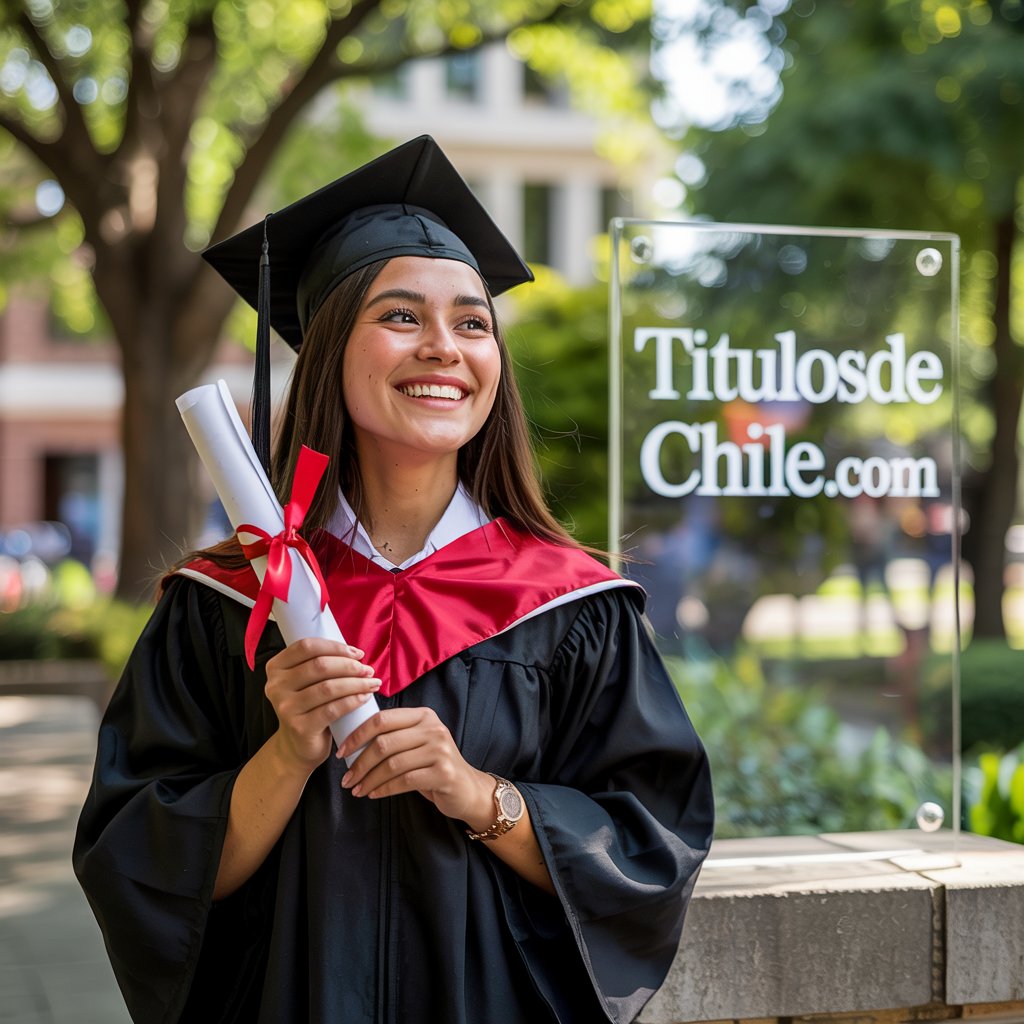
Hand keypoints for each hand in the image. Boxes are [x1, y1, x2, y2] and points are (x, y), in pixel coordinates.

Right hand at [264, 638, 380, 773]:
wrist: (299, 746)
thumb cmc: (310, 706)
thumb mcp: (307, 681)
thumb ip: (320, 663)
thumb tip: (356, 653)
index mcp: (276, 667)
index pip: (307, 647)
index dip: (335, 647)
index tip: (358, 653)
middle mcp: (275, 686)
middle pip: (319, 666)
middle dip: (350, 666)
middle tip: (368, 670)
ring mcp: (286, 708)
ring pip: (328, 688)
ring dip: (356, 683)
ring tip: (372, 683)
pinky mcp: (300, 727)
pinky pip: (332, 709)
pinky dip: (353, 701)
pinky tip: (365, 698)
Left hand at [337, 707, 493, 826]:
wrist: (466, 788)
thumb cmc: (432, 765)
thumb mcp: (416, 742)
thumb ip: (394, 735)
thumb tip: (351, 740)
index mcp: (423, 715)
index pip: (382, 719)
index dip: (358, 735)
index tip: (342, 752)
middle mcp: (433, 728)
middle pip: (384, 742)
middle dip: (360, 762)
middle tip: (346, 778)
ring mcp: (440, 750)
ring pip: (392, 764)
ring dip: (369, 779)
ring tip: (357, 789)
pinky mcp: (443, 772)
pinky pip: (404, 780)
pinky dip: (383, 789)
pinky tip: (373, 794)